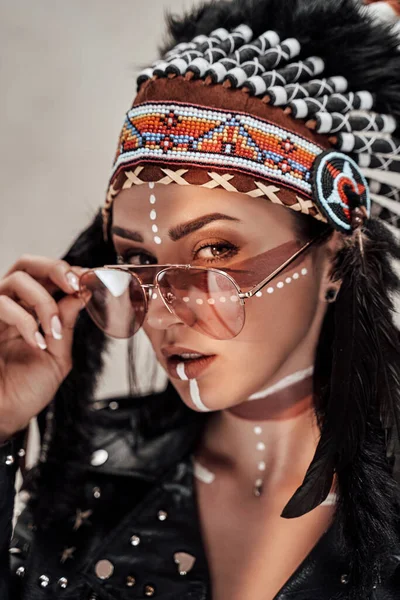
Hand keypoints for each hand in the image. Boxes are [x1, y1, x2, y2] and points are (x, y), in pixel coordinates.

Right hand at [0, 255, 86, 439]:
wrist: (5, 416)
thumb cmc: (26, 390)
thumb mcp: (58, 355)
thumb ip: (67, 323)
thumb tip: (83, 293)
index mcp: (32, 311)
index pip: (48, 277)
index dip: (70, 273)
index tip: (92, 279)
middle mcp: (12, 307)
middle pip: (28, 264)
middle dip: (56, 268)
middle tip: (75, 284)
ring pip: (17, 279)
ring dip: (44, 301)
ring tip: (54, 330)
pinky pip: (1, 304)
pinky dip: (25, 320)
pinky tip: (37, 342)